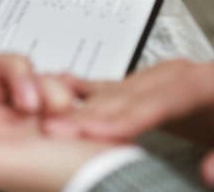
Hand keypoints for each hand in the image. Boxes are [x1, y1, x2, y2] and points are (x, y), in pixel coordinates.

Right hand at [41, 59, 213, 184]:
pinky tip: (63, 99)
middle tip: (53, 129)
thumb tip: (208, 172)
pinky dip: (89, 97)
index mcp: (207, 83)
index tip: (92, 133)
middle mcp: (184, 75)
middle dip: (89, 112)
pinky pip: (118, 90)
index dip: (123, 117)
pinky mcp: (157, 89)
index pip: (159, 100)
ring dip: (82, 109)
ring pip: (118, 91)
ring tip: (50, 124)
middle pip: (130, 93)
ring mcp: (167, 79)